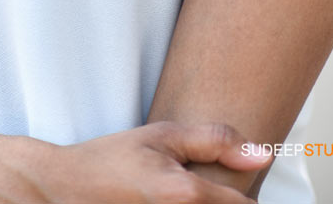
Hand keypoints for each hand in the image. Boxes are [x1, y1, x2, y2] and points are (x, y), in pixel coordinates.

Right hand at [41, 120, 269, 202]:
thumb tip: (265, 153)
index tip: (247, 188)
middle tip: (199, 183)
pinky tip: (172, 200)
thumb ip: (216, 141)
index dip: (249, 198)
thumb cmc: (114, 158)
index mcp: (185, 195)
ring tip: (184, 190)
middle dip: (227, 201)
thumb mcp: (163, 136)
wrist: (67, 188)